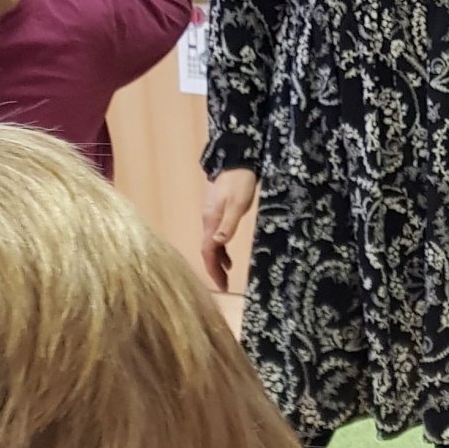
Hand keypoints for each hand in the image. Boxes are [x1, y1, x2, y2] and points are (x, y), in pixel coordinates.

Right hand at [201, 169, 256, 292]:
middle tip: (224, 286)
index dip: (213, 270)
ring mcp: (212, 218)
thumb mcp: (238, 203)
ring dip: (218, 262)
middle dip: (214, 270)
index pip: (208, 251)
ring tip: (226, 276)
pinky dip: (221, 251)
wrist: (237, 161)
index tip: (221, 285)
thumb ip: (228, 224)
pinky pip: (216, 238)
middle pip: (208, 251)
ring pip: (212, 246)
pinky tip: (228, 259)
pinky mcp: (218, 214)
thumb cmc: (240, 181)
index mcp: (211, 221)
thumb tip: (218, 244)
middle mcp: (208, 222)